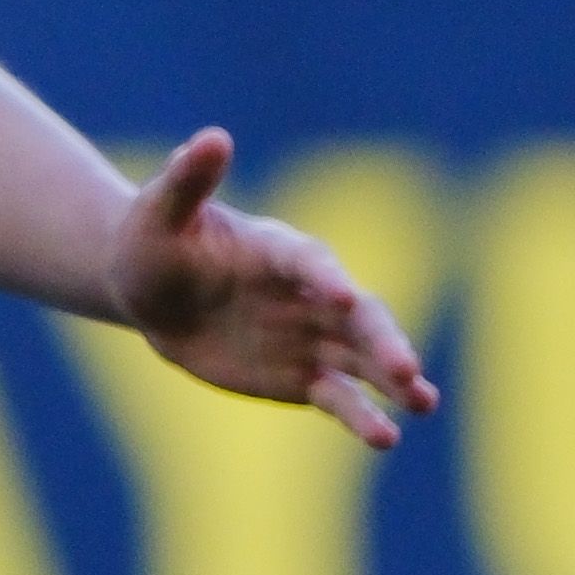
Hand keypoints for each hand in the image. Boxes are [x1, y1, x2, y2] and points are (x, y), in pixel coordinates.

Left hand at [109, 128, 441, 447]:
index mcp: (278, 250)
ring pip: (361, 360)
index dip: (326, 278)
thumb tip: (212, 137)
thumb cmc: (153, 241)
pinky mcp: (302, 377)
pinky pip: (339, 399)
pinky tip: (387, 437)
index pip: (309, 263)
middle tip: (406, 370)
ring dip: (393, 380)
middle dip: (381, 341)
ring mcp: (311, 337)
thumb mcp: (159, 211)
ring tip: (422, 403)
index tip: (342, 298)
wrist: (151, 289)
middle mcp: (308, 294)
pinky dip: (362, 417)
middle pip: (358, 317)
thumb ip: (188, 179)